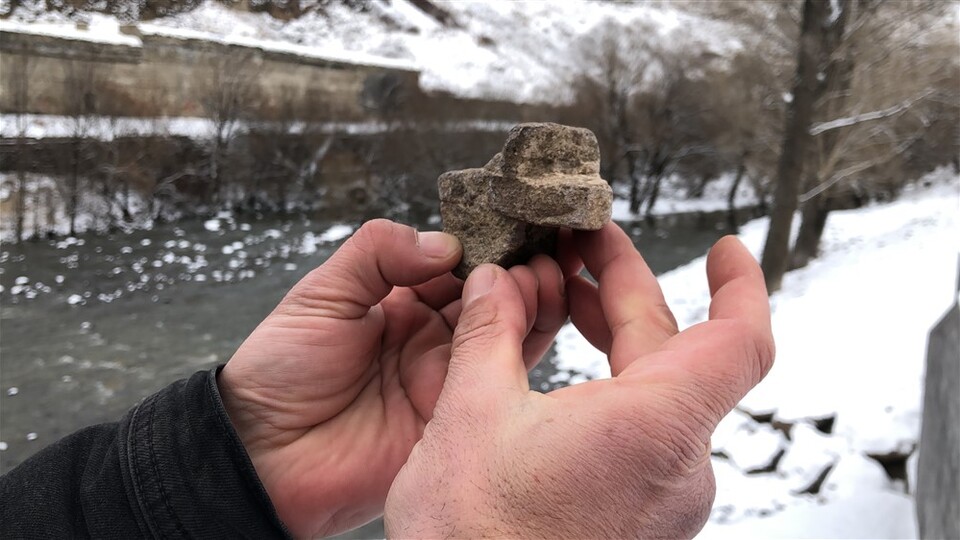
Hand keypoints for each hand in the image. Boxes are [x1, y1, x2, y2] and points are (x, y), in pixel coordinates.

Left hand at [216, 219, 569, 537]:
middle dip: (516, 266)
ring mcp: (448, 375)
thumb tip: (446, 243)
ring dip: (531, 297)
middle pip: (489, 295)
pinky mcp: (460, 414)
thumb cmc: (280, 372)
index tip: (513, 221)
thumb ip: (378, 254)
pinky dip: (528, 339)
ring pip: (506, 330)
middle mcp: (430, 337)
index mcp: (397, 304)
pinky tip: (539, 307)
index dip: (484, 243)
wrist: (266, 456)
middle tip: (542, 243)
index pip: (455, 265)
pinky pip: (504, 375)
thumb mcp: (322, 294)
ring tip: (546, 269)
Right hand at [385, 222, 774, 537]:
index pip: (739, 340)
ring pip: (656, 395)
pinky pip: (642, 436)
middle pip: (678, 354)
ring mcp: (664, 500)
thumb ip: (491, 332)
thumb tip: (494, 282)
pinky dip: (608, 391)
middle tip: (585, 249)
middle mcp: (678, 469)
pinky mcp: (642, 520)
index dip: (741, 284)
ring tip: (558, 302)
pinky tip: (557, 375)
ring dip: (612, 342)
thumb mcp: (470, 415)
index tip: (728, 250)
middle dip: (628, 294)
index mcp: (654, 430)